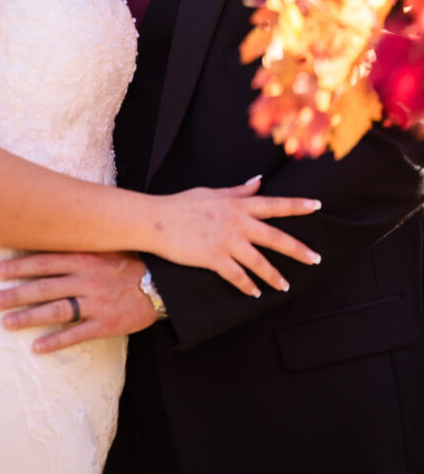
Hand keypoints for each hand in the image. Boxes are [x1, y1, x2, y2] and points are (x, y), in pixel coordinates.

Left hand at [0, 252, 156, 353]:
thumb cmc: (129, 261)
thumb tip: (48, 237)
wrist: (162, 283)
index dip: (19, 266)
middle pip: (44, 286)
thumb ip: (78, 246)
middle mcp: (86, 278)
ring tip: (6, 323)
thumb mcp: (104, 246)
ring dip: (28, 317)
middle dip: (15, 293)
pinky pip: (77, 334)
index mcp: (84, 257)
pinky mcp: (106, 323)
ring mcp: (96, 302)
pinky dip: (56, 341)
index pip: (44, 260)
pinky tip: (37, 348)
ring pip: (56, 310)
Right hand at [153, 177, 320, 296]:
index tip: (316, 206)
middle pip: (275, 237)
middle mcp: (237, 223)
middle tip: (316, 259)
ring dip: (275, 276)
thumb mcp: (212, 192)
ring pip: (260, 262)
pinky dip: (248, 286)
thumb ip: (238, 191)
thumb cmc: (182, 204)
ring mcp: (227, 241)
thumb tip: (258, 181)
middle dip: (298, 249)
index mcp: (238, 205)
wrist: (157, 220)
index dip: (296, 205)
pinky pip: (237, 276)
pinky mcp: (214, 259)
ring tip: (286, 285)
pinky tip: (255, 293)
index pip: (274, 204)